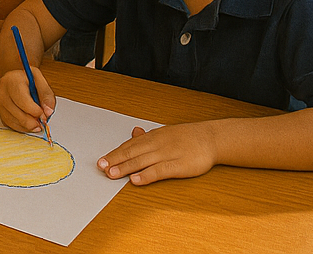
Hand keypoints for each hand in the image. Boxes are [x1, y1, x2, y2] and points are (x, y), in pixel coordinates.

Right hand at [0, 68, 56, 134]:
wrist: (15, 78)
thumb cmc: (27, 78)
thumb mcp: (40, 80)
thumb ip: (46, 95)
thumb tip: (48, 112)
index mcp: (13, 80)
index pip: (22, 99)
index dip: (35, 111)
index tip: (44, 114)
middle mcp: (3, 91)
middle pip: (16, 112)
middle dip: (32, 121)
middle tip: (42, 121)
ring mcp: (0, 102)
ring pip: (13, 120)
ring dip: (28, 125)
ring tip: (37, 122)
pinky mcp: (0, 111)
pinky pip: (11, 124)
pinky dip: (22, 127)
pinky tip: (29, 123)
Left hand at [98, 123, 217, 184]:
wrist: (210, 138)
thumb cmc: (186, 137)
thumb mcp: (165, 133)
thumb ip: (148, 136)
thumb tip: (134, 132)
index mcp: (152, 137)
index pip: (129, 145)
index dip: (114, 154)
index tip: (101, 161)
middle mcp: (157, 144)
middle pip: (132, 152)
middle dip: (115, 160)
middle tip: (101, 167)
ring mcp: (167, 154)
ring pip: (142, 161)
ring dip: (126, 168)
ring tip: (112, 174)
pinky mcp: (178, 165)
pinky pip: (160, 170)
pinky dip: (146, 175)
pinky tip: (136, 180)